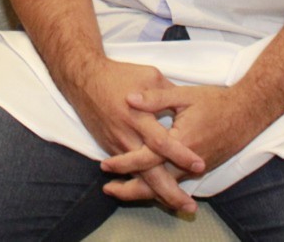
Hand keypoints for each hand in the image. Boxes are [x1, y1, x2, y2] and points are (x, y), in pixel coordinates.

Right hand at [65, 59, 205, 211]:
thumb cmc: (119, 75)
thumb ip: (168, 95)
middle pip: (149, 171)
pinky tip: (158, 195)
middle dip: (169, 191)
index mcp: (138, 116)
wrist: (84, 80)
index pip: (161, 142)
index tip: (199, 165)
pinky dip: (143, 185)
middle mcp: (127, 135)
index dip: (180, 155)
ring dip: (157, 193)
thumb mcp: (149, 76)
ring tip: (178, 206)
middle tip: (189, 207)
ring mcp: (117, 144)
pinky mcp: (110, 147)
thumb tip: (187, 108)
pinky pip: (129, 171)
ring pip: (138, 176)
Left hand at [99, 84, 269, 202]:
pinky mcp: (201, 169)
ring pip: (166, 187)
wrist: (247, 112)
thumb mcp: (184, 95)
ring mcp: (196, 168)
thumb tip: (129, 97)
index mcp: (181, 142)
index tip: (105, 165)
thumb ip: (155, 98)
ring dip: (144, 190)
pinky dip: (160, 187)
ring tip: (121, 190)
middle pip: (155, 183)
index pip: (147, 158)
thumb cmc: (215, 101)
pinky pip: (176, 183)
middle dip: (130, 190)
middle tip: (108, 190)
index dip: (125, 162)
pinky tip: (146, 184)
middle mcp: (188, 162)